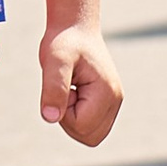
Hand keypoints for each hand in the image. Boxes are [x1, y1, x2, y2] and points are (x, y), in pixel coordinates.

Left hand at [39, 22, 121, 144]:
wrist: (75, 28)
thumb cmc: (65, 41)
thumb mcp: (54, 60)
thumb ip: (53, 88)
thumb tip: (50, 118)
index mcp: (107, 92)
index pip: (81, 126)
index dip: (63, 111)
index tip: (62, 86)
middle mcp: (116, 101)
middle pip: (89, 137)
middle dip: (69, 120)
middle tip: (66, 90)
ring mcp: (114, 103)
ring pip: (90, 135)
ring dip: (72, 119)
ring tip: (70, 90)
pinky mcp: (107, 104)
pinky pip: (90, 127)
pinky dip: (76, 116)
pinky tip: (74, 92)